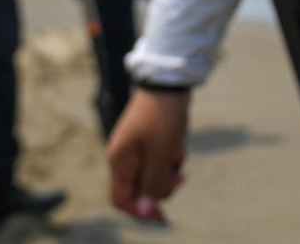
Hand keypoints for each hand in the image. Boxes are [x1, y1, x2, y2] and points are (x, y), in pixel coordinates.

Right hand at [107, 88, 188, 223]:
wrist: (169, 84)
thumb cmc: (163, 118)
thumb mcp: (161, 155)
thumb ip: (152, 184)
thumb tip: (144, 211)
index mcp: (120, 161)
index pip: (121, 199)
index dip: (140, 211)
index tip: (162, 215)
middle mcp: (123, 156)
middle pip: (139, 189)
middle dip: (161, 186)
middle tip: (180, 176)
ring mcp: (135, 148)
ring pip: (152, 174)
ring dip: (169, 169)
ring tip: (179, 151)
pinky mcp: (148, 140)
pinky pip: (159, 159)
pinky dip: (171, 156)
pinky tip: (179, 143)